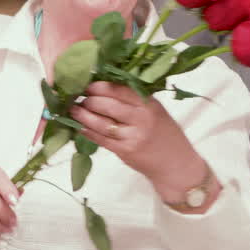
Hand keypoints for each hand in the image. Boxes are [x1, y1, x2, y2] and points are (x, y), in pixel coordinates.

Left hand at [69, 81, 208, 202]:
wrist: (176, 164)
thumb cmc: (165, 135)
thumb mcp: (156, 111)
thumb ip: (135, 101)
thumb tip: (104, 89)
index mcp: (149, 104)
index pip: (120, 90)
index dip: (100, 87)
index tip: (87, 85)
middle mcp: (142, 118)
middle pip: (108, 105)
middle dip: (89, 100)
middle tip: (77, 98)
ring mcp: (134, 136)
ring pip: (102, 123)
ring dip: (83, 116)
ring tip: (73, 110)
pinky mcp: (126, 151)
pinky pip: (102, 139)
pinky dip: (88, 132)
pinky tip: (79, 127)